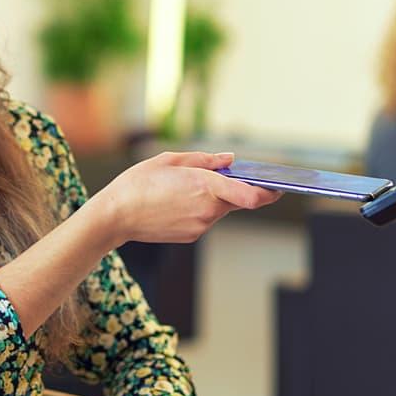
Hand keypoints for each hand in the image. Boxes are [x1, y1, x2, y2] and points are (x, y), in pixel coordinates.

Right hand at [95, 151, 280, 247]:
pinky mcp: (192, 235)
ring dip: (213, 198)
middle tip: (221, 176)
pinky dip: (200, 209)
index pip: (251, 196)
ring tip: (184, 188)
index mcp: (205, 185)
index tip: (279, 188)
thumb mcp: (170, 160)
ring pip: (219, 209)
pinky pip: (205, 219)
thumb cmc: (139, 183)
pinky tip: (176, 202)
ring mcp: (201, 225)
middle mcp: (208, 209)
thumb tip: (229, 160)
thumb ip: (204, 159)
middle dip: (234, 189)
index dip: (269, 193)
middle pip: (236, 200)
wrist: (116, 216)